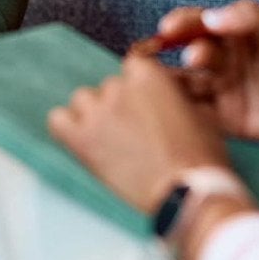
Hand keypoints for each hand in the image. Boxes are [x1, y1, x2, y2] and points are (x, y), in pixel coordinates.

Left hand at [48, 56, 230, 213]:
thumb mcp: (200, 112)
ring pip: (82, 100)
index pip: (133, 67)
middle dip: (120, 105)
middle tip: (133, 132)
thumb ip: (177, 95)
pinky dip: (67, 129)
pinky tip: (82, 142)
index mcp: (148, 74)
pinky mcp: (81, 139)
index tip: (145, 106)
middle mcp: (119, 87)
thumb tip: (172, 94)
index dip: (140, 89)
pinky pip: (57, 121)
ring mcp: (98, 112)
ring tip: (110, 140)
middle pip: (109, 86)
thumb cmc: (201, 157)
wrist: (188, 192)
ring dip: (94, 115)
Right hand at [164, 0, 258, 143]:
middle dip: (182, 52)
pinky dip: (183, 112)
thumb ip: (249, 16)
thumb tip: (210, 18)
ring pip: (186, 83)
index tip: (169, 28)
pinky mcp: (227, 120)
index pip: (197, 24)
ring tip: (175, 84)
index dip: (180, 24)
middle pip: (187, 52)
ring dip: (175, 83)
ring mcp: (223, 90)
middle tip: (193, 57)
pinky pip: (198, 115)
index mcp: (232, 32)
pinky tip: (177, 110)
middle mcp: (222, 60)